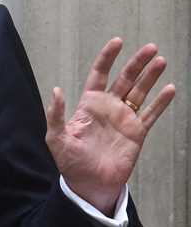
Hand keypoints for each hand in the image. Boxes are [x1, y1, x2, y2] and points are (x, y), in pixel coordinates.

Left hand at [46, 38, 176, 214]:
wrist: (90, 184)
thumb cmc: (70, 162)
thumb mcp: (56, 138)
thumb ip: (57, 114)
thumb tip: (57, 90)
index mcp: (88, 104)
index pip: (99, 74)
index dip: (107, 58)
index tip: (118, 42)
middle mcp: (108, 107)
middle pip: (124, 79)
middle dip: (137, 63)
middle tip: (151, 47)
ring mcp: (124, 119)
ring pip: (140, 92)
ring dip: (150, 77)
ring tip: (161, 61)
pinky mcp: (137, 133)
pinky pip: (151, 114)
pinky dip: (161, 102)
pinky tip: (170, 88)